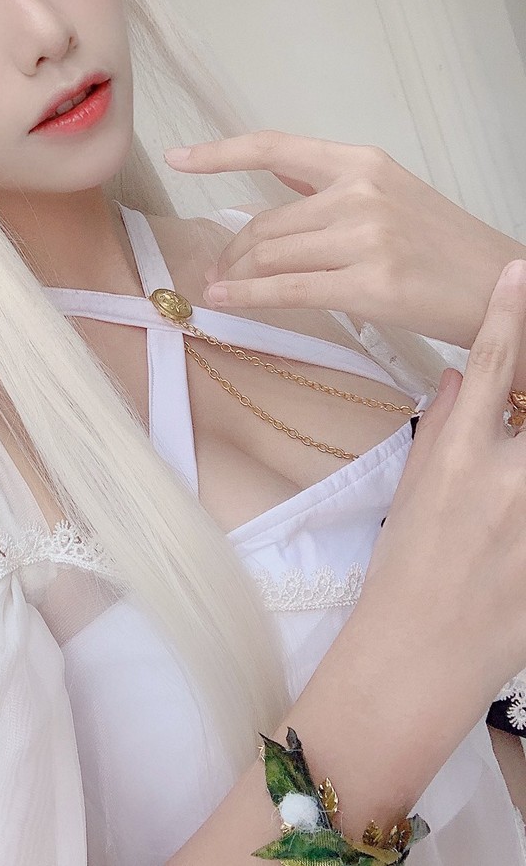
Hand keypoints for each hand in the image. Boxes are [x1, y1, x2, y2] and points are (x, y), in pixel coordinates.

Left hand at [164, 130, 525, 348]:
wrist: (503, 287)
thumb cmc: (443, 247)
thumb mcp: (392, 193)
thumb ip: (330, 184)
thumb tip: (280, 172)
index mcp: (361, 164)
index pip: (273, 148)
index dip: (219, 153)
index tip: (179, 158)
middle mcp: (359, 193)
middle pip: (264, 222)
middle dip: (232, 252)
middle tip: (217, 271)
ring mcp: (365, 237)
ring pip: (269, 256)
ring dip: (235, 277)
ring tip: (222, 289)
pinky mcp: (369, 284)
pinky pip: (287, 290)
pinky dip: (247, 298)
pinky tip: (226, 302)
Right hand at [358, 259, 525, 697]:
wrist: (421, 651)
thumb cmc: (409, 568)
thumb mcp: (415, 487)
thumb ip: (445, 423)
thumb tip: (466, 373)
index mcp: (458, 458)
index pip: (491, 367)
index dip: (507, 315)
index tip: (519, 272)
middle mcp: (504, 480)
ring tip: (512, 462)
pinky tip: (517, 515)